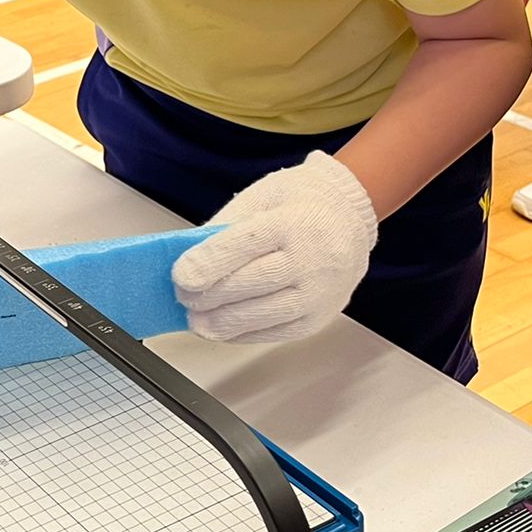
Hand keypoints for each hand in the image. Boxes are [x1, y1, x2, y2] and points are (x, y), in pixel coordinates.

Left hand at [172, 153, 377, 341]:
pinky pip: (277, 332)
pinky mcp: (320, 317)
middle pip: (252, 283)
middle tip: (182, 296)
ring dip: (222, 322)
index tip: (181, 276)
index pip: (246, 245)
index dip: (209, 263)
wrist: (350, 216)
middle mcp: (312, 259)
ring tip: (196, 320)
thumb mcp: (261, 198)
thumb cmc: (302, 203)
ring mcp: (320, 292)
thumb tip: (189, 259)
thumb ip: (225, 228)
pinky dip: (244, 333)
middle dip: (209, 294)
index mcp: (294, 222)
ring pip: (264, 314)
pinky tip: (223, 329)